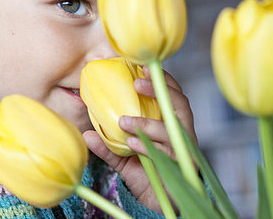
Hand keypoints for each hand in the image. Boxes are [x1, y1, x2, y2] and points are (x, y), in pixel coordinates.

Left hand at [83, 66, 195, 212]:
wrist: (157, 204)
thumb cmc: (145, 175)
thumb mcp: (122, 158)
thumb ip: (108, 145)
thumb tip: (87, 134)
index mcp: (170, 123)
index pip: (171, 95)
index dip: (160, 80)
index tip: (140, 68)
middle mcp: (181, 133)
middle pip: (180, 104)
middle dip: (161, 90)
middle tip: (137, 84)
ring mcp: (185, 149)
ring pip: (175, 127)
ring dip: (148, 122)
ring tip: (124, 121)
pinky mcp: (184, 166)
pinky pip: (169, 151)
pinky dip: (148, 145)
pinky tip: (132, 144)